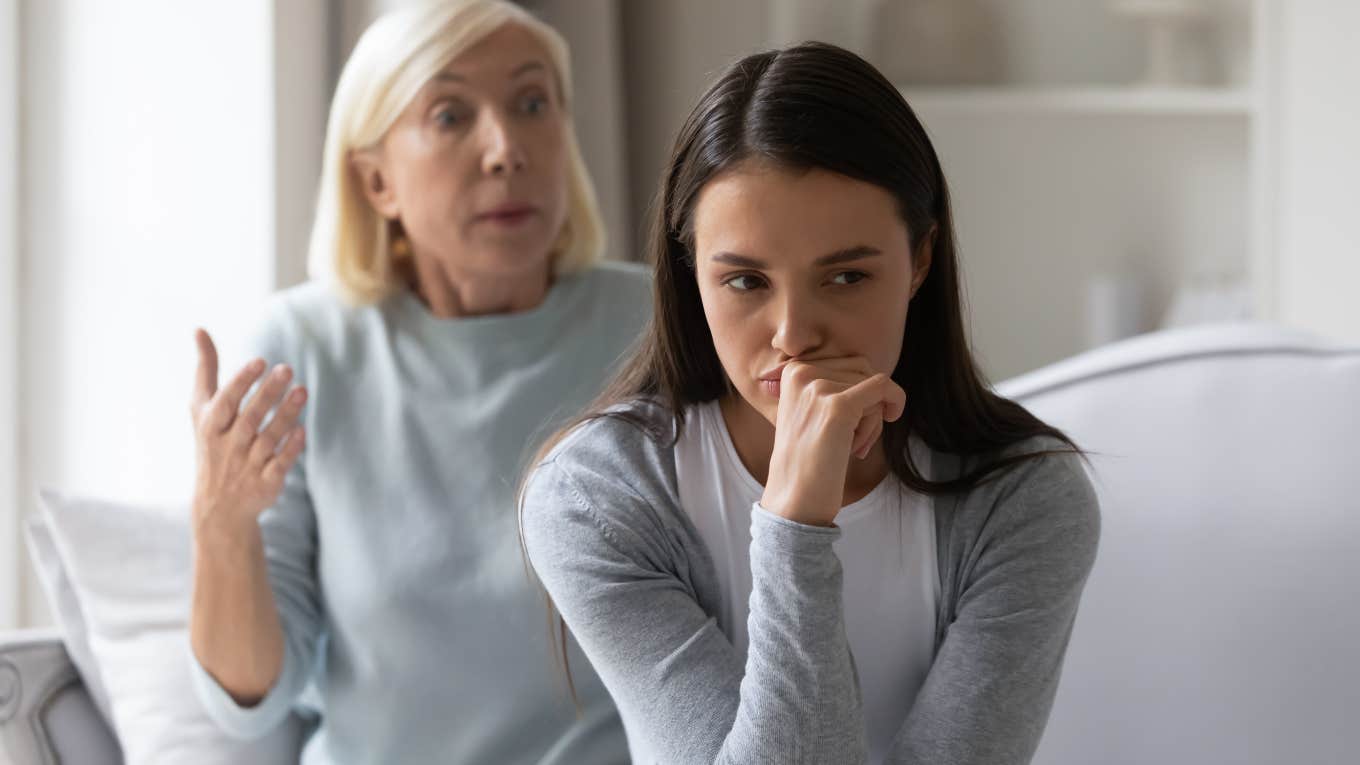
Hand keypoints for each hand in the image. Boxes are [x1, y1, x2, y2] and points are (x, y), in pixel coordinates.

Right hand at [189, 329, 306, 540]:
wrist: (218, 505)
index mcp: (212, 425)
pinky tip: (303, 430)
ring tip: (302, 390)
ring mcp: (247, 465)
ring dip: (286, 414)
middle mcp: (228, 445)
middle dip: (268, 393)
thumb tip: (199, 329)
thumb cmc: (212, 443)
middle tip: (287, 369)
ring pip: (268, 438)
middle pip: (250, 417)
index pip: (226, 401)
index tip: (261, 361)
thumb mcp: (202, 408)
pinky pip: (280, 465)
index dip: (242, 382)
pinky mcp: (266, 483)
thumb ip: (206, 369)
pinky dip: (290, 449)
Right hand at [759, 357, 904, 526]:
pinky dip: (894, 402)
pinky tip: (887, 421)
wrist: (796, 499)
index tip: (851, 424)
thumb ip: (834, 385)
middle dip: (869, 403)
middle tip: (857, 438)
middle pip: (862, 370)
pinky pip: (883, 388)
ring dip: (875, 415)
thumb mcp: (811, 411)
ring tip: (854, 445)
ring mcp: (818, 388)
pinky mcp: (837, 406)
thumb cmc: (810, 460)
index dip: (860, 393)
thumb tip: (874, 372)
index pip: (848, 363)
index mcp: (793, 370)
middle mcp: (801, 372)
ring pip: (874, 383)